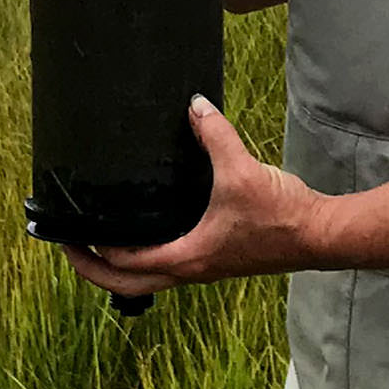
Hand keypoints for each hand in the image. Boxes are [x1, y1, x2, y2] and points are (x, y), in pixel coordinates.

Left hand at [62, 98, 333, 296]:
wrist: (320, 235)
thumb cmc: (281, 214)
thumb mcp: (242, 169)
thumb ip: (214, 134)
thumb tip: (194, 104)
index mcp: (187, 257)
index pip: (123, 263)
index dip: (91, 250)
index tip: (68, 233)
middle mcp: (190, 269)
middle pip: (125, 284)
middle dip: (92, 270)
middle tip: (69, 247)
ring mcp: (203, 267)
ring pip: (147, 278)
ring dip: (119, 267)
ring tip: (99, 240)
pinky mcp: (216, 258)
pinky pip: (168, 265)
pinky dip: (146, 255)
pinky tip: (146, 229)